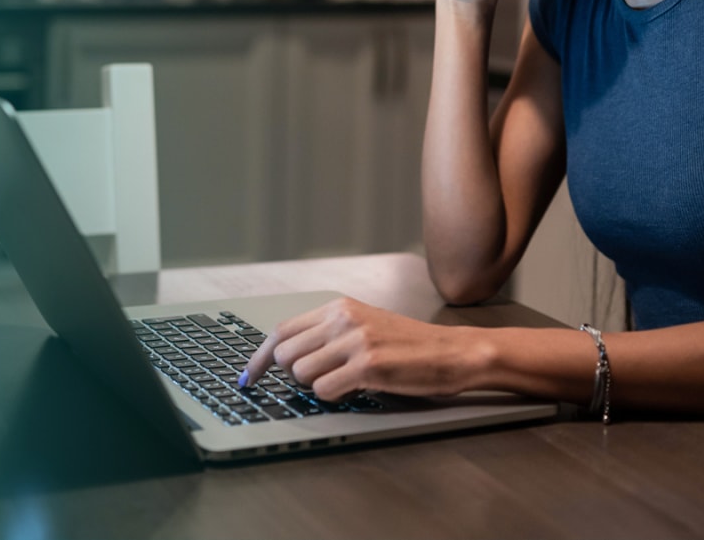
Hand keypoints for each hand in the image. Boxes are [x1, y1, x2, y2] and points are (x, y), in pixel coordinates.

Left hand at [238, 297, 483, 399]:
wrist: (453, 352)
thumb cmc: (409, 345)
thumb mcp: (364, 325)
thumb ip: (328, 334)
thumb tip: (287, 356)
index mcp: (339, 308)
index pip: (281, 331)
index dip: (260, 358)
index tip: (250, 376)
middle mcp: (343, 319)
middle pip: (285, 354)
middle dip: (294, 375)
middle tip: (319, 379)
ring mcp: (355, 341)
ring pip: (301, 374)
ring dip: (316, 386)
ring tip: (345, 381)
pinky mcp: (368, 365)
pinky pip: (324, 390)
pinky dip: (333, 396)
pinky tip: (356, 388)